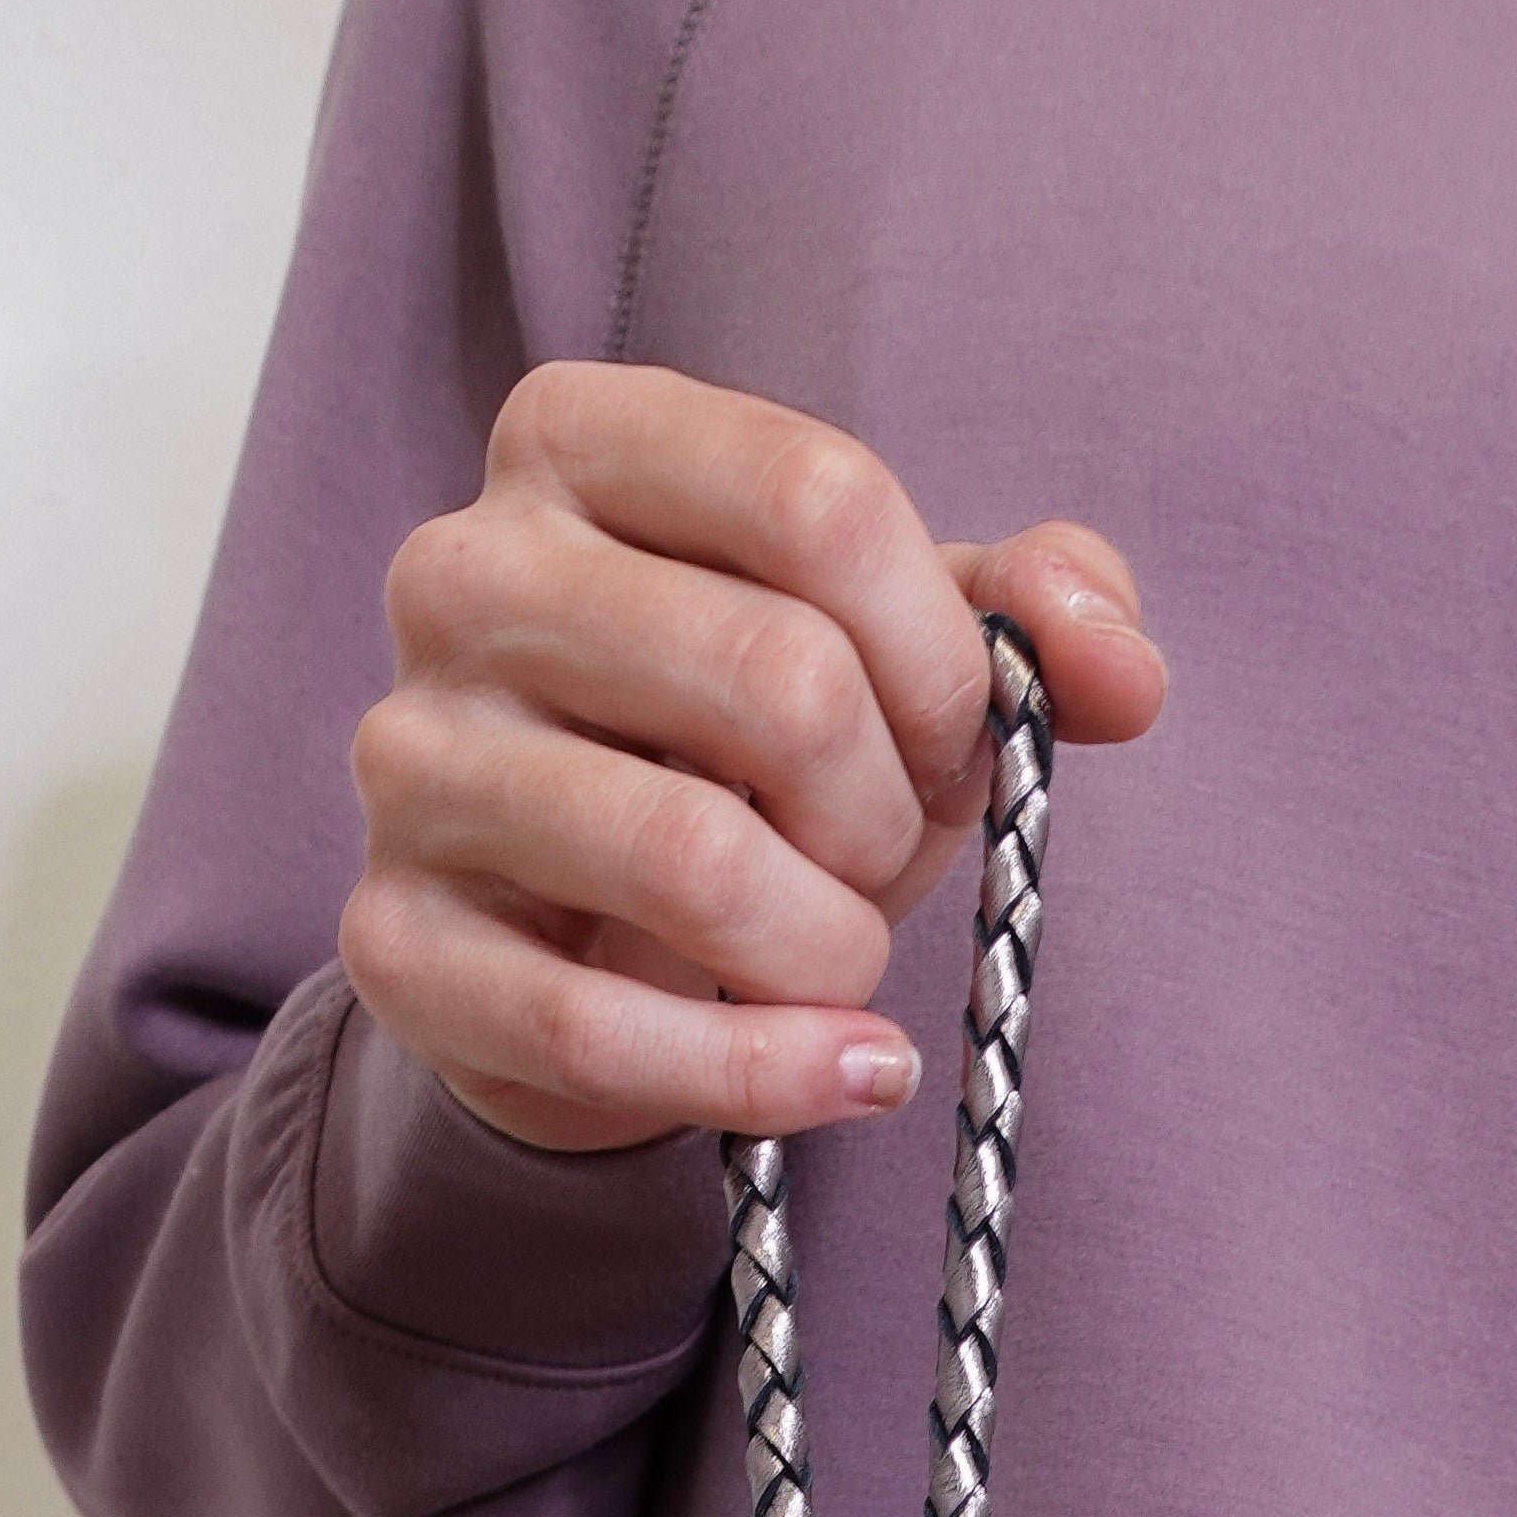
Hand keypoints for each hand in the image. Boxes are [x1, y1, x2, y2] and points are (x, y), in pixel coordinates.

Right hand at [341, 364, 1166, 1153]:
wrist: (586, 942)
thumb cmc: (746, 762)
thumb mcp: (894, 654)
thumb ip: (1023, 616)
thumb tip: (1121, 664)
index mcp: (580, 443)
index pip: (818, 496)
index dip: (939, 647)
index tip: (952, 733)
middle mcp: (461, 573)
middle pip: (776, 678)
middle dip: (887, 807)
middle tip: (880, 854)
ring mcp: (411, 759)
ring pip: (692, 860)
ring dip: (831, 944)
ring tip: (838, 956)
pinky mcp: (395, 941)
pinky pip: (603, 1031)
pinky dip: (770, 1074)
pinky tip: (845, 1071)